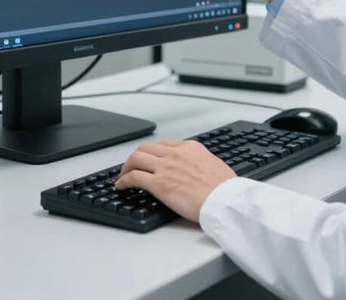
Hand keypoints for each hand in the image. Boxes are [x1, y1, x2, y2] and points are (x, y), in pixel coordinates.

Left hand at [115, 139, 235, 222]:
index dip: (153, 153)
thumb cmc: (224, 188)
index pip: (164, 145)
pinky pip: (133, 177)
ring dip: (126, 167)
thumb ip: (201, 163)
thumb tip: (197, 169)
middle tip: (132, 166)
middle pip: (147, 148)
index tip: (150, 159)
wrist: (224, 200)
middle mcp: (175, 154)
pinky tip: (121, 186)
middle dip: (136, 156)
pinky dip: (123, 180)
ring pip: (136, 158)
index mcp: (190, 148)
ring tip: (123, 175)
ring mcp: (165, 167)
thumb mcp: (214, 165)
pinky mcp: (158, 184)